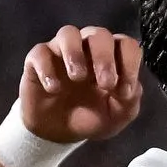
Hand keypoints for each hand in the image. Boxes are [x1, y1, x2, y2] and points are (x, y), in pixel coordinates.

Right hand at [20, 25, 142, 143]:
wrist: (59, 133)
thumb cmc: (91, 116)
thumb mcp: (118, 115)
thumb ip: (130, 101)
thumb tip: (129, 87)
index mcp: (112, 57)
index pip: (126, 44)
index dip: (129, 64)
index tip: (125, 92)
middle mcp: (87, 47)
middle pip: (99, 34)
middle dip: (104, 57)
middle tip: (105, 84)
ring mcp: (61, 51)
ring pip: (68, 33)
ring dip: (75, 53)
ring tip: (77, 77)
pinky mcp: (37, 60)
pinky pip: (40, 52)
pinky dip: (47, 69)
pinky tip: (53, 89)